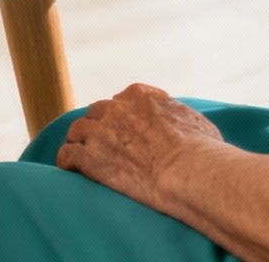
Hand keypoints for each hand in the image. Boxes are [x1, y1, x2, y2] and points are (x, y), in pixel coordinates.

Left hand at [57, 84, 221, 210]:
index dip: (121, 114)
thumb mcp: (195, 121)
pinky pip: (67, 154)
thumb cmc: (202, 151)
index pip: (122, 99)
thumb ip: (180, 116)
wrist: (188, 171)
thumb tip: (185, 122)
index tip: (123, 126)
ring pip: (78, 129)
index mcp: (140, 97)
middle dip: (98, 125)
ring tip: (79, 153)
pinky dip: (66, 161)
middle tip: (101, 142)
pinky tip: (69, 169)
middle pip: (97, 112)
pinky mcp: (90, 157)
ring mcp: (101, 132)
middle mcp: (116, 109)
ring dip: (79, 140)